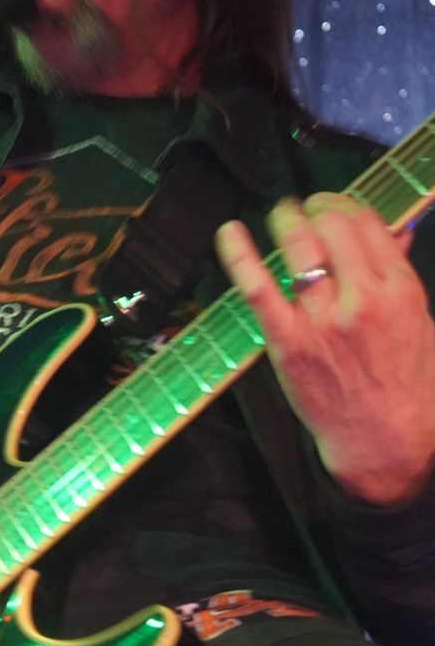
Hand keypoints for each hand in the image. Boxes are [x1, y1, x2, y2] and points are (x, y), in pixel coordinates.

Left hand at [216, 192, 434, 504]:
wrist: (386, 441)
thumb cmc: (405, 384)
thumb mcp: (419, 321)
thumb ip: (399, 271)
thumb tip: (394, 228)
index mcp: (398, 290)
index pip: (367, 223)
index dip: (347, 205)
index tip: (335, 206)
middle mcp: (361, 299)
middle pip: (333, 226)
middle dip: (318, 207)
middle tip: (308, 209)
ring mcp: (322, 320)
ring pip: (299, 246)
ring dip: (286, 219)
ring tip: (282, 213)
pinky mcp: (288, 342)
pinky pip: (257, 288)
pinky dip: (240, 256)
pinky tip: (229, 233)